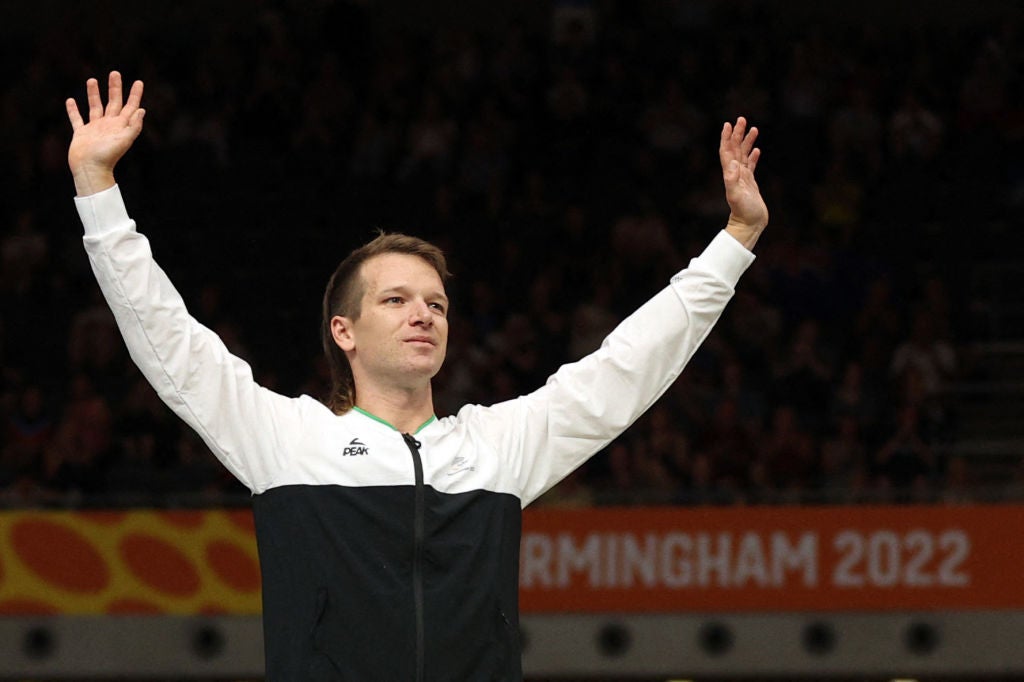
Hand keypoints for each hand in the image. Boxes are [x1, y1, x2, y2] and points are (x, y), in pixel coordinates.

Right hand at [65, 71, 144, 195]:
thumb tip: (142, 110)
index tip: (139, 82)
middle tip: (115, 73)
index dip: (135, 95)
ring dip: (94, 94)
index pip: (130, 107)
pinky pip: (76, 119)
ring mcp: (94, 129)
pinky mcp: (81, 133)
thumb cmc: (108, 157)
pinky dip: (73, 110)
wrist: (90, 169)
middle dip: (115, 88)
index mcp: (120, 126)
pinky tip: (70, 100)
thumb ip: (133, 126)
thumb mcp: (124, 140)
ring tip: (92, 80)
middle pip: (113, 102)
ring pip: (95, 107)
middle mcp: (108, 125)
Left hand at [720, 117, 767, 249]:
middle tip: (742, 119)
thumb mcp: (737, 195)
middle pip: (735, 149)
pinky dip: (753, 157)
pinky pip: (751, 166)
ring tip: (753, 129)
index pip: (727, 151)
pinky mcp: (750, 183)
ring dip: (746, 142)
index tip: (729, 124)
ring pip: (744, 155)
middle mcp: (735, 174)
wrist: (749, 225)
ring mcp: (743, 178)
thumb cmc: (743, 212)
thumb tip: (732, 163)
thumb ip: (732, 180)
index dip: (727, 138)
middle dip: (738, 134)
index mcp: (730, 174)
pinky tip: (756, 150)